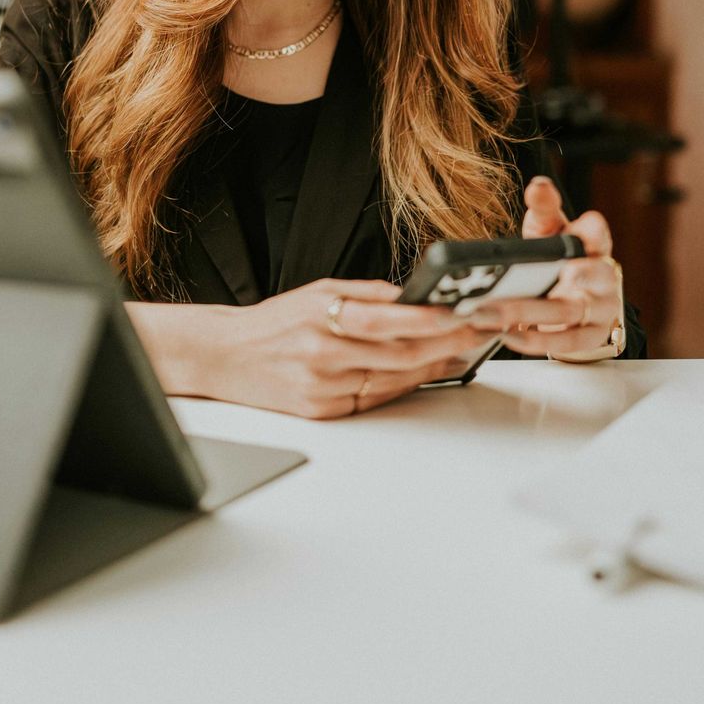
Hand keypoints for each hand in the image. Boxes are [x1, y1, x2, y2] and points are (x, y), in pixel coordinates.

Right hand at [129, 278, 489, 418]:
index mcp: (323, 318)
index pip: (390, 320)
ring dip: (433, 366)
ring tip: (461, 350)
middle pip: (401, 354)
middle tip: (479, 332)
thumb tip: (414, 296)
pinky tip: (424, 372)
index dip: (432, 320)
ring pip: (394, 380)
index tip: (464, 313)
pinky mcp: (324, 412)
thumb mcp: (317, 291)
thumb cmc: (274, 322)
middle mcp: (325, 355)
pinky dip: (404, 386)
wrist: (225, 357)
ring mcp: (325, 388)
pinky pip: (376, 399)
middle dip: (447, 343)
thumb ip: (367, 294)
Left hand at [466, 176, 624, 361]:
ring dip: (527, 312)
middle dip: (570, 275)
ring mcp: (599, 310)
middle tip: (544, 274)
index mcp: (595, 246)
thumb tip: (538, 186)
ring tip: (490, 311)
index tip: (581, 228)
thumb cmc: (560, 259)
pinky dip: (535, 342)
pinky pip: (566, 343)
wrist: (575, 302)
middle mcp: (603, 277)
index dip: (593, 231)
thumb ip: (544, 209)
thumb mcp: (551, 232)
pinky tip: (506, 335)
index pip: (599, 234)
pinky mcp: (590, 338)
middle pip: (589, 275)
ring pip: (568, 312)